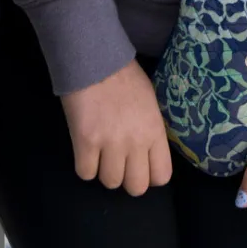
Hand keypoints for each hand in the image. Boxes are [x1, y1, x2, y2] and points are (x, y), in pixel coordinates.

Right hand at [59, 61, 172, 194]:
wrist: (95, 60)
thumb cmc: (124, 77)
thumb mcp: (150, 103)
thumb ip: (151, 130)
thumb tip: (147, 153)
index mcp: (154, 131)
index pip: (161, 176)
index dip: (150, 177)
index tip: (140, 168)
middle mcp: (136, 142)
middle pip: (136, 187)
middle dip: (127, 179)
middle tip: (119, 164)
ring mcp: (110, 143)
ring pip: (110, 183)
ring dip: (104, 171)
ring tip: (100, 153)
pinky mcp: (85, 142)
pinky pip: (85, 173)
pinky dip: (84, 165)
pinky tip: (86, 150)